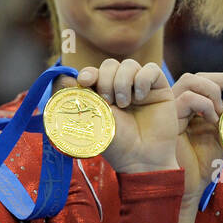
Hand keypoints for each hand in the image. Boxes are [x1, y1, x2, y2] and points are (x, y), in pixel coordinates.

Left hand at [67, 59, 178, 174]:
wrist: (141, 158)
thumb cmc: (116, 144)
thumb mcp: (93, 120)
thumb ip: (80, 99)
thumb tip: (63, 78)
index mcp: (102, 95)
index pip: (94, 72)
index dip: (89, 73)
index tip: (85, 81)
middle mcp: (121, 88)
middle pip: (110, 64)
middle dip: (106, 79)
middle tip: (108, 101)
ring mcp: (140, 87)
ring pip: (129, 64)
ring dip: (122, 81)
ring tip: (124, 104)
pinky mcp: (159, 88)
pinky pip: (151, 69)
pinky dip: (143, 79)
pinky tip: (141, 97)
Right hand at [171, 71, 222, 199]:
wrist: (188, 185)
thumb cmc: (201, 163)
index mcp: (191, 108)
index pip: (207, 81)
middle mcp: (179, 105)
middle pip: (199, 76)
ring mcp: (171, 110)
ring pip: (189, 80)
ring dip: (212, 90)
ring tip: (222, 111)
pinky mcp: (167, 118)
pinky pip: (185, 99)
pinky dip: (203, 105)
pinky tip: (212, 121)